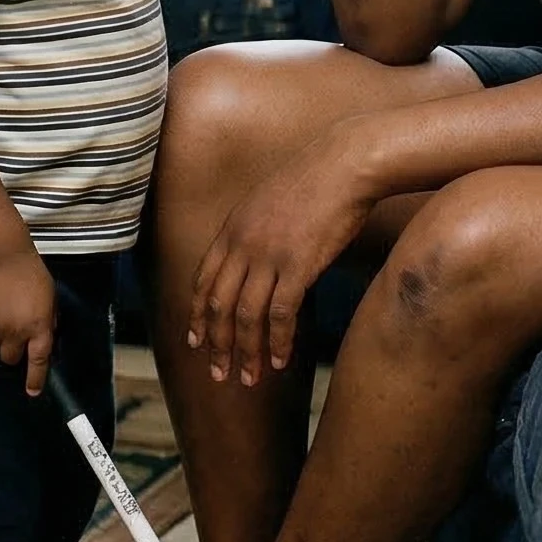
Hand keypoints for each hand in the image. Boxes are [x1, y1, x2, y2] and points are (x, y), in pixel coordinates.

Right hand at [0, 249, 57, 394]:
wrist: (4, 259)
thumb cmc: (33, 276)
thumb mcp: (49, 299)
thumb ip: (47, 320)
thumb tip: (44, 335)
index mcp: (39, 328)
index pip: (39, 360)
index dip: (35, 378)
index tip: (32, 392)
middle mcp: (17, 333)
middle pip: (10, 358)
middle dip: (12, 352)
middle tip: (14, 336)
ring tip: (2, 313)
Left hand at [189, 128, 379, 385]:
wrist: (345, 162)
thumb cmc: (316, 179)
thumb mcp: (269, 199)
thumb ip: (255, 230)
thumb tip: (255, 257)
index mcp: (233, 227)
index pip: (203, 280)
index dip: (197, 315)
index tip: (196, 341)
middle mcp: (243, 244)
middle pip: (218, 305)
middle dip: (215, 345)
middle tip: (218, 374)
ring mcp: (269, 255)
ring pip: (246, 317)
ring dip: (245, 353)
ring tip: (248, 379)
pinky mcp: (299, 265)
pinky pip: (281, 315)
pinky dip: (278, 342)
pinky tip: (281, 361)